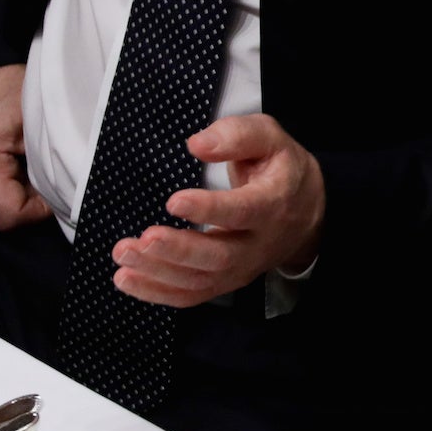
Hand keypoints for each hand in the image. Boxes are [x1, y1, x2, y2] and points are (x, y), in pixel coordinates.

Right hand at [0, 63, 50, 230]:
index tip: (53, 187)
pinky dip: (1, 193)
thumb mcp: (47, 128)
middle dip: (27, 202)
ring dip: (15, 196)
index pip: (9, 217)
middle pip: (0, 217)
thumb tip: (64, 205)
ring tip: (24, 166)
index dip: (38, 210)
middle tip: (39, 172)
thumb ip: (52, 170)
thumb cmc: (24, 93)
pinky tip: (11, 172)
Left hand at [109, 113, 324, 306]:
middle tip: (143, 237)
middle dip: (178, 250)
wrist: (307, 211)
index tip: (174, 202)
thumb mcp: (270, 138)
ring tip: (124, 254)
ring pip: (201, 281)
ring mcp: (242, 267)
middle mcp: (258, 243)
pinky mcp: (226, 281)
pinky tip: (127, 279)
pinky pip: (192, 296)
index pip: (243, 211)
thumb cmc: (280, 170)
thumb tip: (198, 144)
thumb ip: (237, 135)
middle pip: (219, 256)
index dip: (210, 209)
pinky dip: (157, 292)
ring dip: (159, 272)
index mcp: (273, 203)